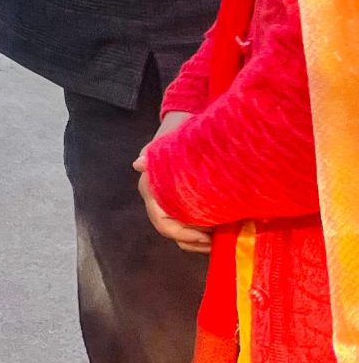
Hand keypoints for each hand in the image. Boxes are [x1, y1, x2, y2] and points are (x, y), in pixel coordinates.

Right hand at [134, 133, 212, 252]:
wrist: (186, 122)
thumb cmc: (178, 132)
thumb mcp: (168, 141)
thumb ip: (152, 152)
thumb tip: (138, 164)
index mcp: (151, 190)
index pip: (163, 224)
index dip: (184, 235)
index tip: (208, 236)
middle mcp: (158, 201)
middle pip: (174, 232)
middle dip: (196, 240)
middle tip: (221, 240)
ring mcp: (171, 203)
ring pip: (182, 233)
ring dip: (201, 239)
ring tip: (224, 236)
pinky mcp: (185, 203)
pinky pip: (191, 226)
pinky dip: (205, 231)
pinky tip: (223, 228)